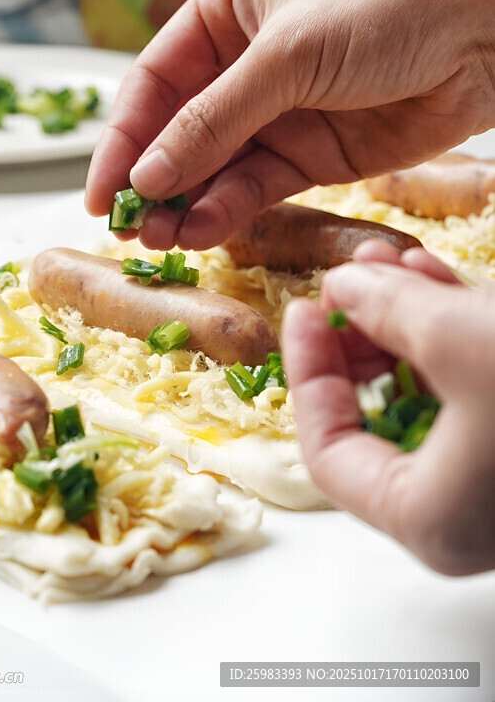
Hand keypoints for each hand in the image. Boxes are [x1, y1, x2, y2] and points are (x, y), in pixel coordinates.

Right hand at [85, 0, 494, 248]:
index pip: (155, 79)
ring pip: (213, 166)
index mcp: (227, 10)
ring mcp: (277, 111)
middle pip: (178, 129)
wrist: (486, 39)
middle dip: (152, 178)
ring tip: (160, 239)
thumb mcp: (286, 56)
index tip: (100, 188)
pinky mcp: (310, 153)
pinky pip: (255, 187)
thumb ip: (213, 120)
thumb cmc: (388, 11)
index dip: (124, 135)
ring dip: (184, 203)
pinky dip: (228, 211)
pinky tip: (202, 231)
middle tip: (127, 226)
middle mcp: (244, 62)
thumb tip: (147, 177)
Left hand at [283, 242, 494, 574]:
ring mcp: (492, 477)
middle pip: (375, 415)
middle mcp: (458, 510)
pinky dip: (450, 334)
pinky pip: (469, 388)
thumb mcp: (458, 341)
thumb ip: (388, 310)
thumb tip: (347, 282)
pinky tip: (435, 280)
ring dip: (408, 322)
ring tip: (393, 264)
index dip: (309, 372)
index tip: (306, 311)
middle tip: (352, 279)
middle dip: (362, 334)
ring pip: (427, 392)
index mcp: (426, 518)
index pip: (327, 449)